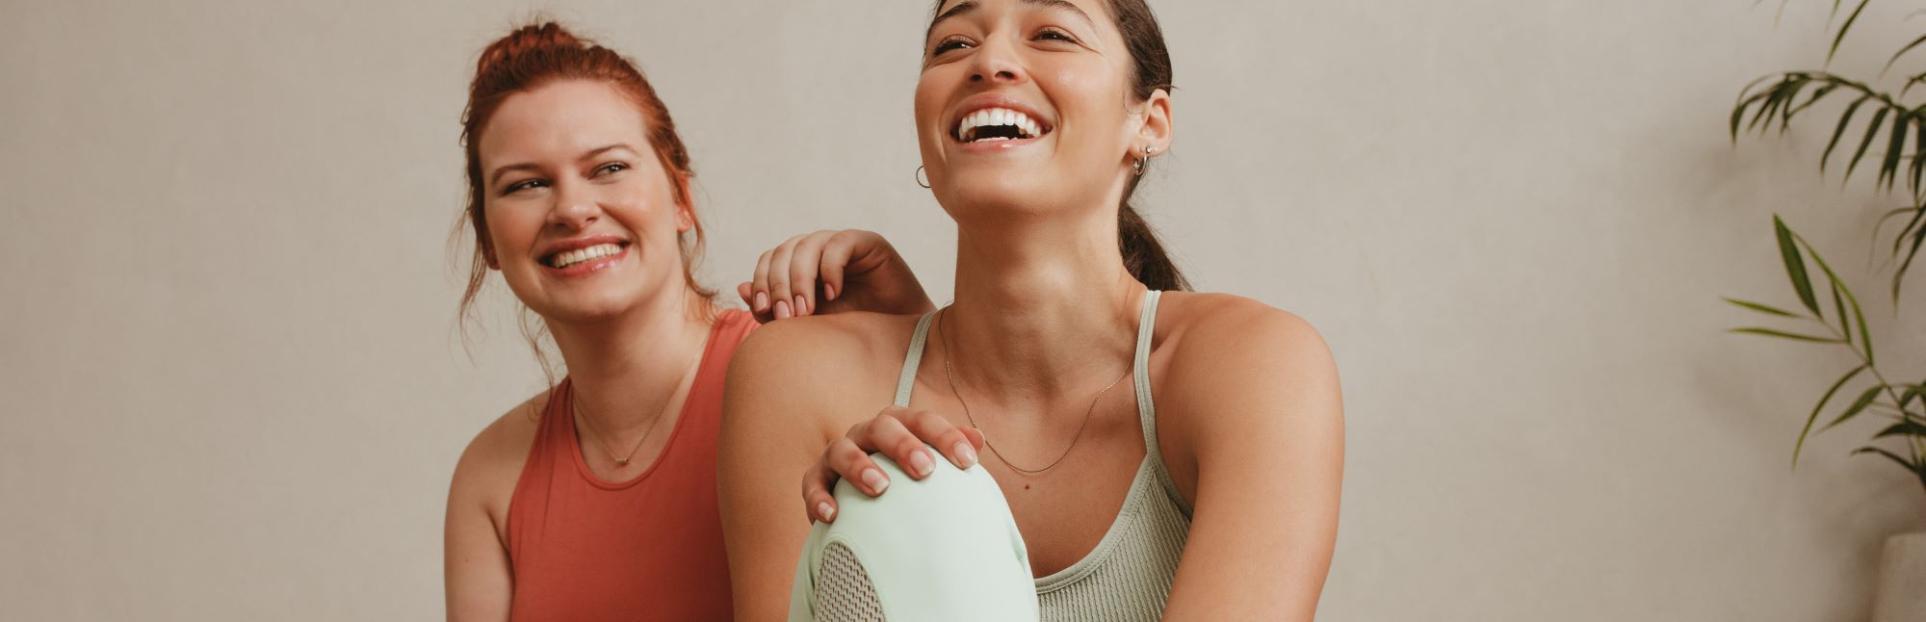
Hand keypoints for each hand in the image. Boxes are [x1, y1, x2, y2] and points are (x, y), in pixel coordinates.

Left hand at [738, 230, 934, 322]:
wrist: (894, 338)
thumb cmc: (850, 331)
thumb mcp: (806, 325)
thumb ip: (774, 310)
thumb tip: (739, 287)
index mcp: (797, 265)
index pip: (768, 261)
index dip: (762, 282)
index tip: (765, 311)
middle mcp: (816, 249)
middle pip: (783, 252)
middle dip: (781, 285)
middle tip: (789, 317)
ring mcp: (840, 244)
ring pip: (805, 246)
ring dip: (801, 280)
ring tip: (808, 311)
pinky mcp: (866, 242)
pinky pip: (838, 245)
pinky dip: (830, 269)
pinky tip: (833, 294)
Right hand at [802, 406, 985, 522]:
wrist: (860, 495)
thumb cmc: (904, 476)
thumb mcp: (928, 460)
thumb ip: (952, 448)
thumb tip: (978, 438)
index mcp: (898, 424)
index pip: (922, 421)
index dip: (946, 436)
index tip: (968, 460)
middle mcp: (866, 433)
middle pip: (882, 427)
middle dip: (904, 445)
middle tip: (926, 469)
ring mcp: (838, 453)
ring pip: (843, 450)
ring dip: (860, 466)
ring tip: (881, 487)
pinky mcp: (816, 478)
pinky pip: (813, 484)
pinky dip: (819, 497)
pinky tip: (832, 515)